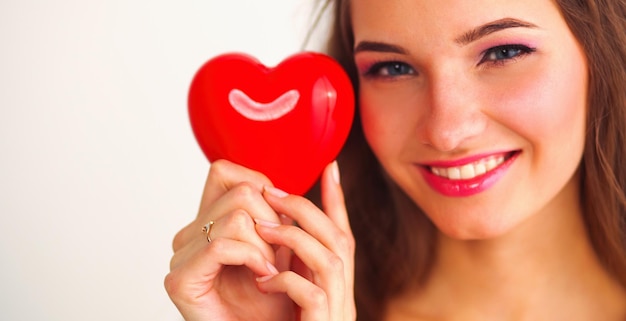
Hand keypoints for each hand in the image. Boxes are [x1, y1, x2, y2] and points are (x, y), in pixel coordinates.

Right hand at [164, 159, 292, 320]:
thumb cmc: (272, 300)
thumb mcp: (281, 246)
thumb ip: (279, 210)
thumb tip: (318, 170)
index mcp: (206, 222)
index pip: (225, 172)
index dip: (261, 188)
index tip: (278, 222)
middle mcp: (189, 235)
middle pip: (240, 192)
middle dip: (273, 222)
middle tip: (277, 256)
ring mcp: (181, 256)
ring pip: (236, 218)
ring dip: (267, 247)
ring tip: (270, 271)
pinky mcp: (180, 280)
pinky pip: (222, 246)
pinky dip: (253, 259)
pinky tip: (263, 278)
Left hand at [254, 161, 356, 320]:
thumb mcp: (294, 298)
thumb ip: (295, 269)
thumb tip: (279, 229)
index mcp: (337, 287)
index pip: (343, 236)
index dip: (338, 200)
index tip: (330, 166)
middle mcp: (344, 297)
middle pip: (340, 240)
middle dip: (306, 210)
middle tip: (270, 193)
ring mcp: (337, 312)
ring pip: (330, 261)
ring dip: (294, 238)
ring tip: (260, 229)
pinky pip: (312, 295)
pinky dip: (286, 280)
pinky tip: (262, 280)